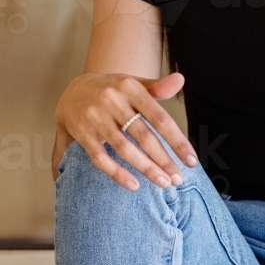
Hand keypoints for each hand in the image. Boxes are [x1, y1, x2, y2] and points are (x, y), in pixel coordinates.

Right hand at [52, 71, 197, 190]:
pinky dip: (117, 173)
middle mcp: (113, 100)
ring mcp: (96, 117)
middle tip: (178, 179)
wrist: (73, 91)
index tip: (191, 160)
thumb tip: (181, 79)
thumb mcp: (133, 84)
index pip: (159, 118)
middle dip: (163, 159)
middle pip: (143, 136)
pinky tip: (134, 185)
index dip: (176, 141)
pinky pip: (100, 157)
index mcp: (130, 88)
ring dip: (145, 168)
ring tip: (163, 183)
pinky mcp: (82, 133)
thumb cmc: (113, 91)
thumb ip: (157, 87)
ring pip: (124, 148)